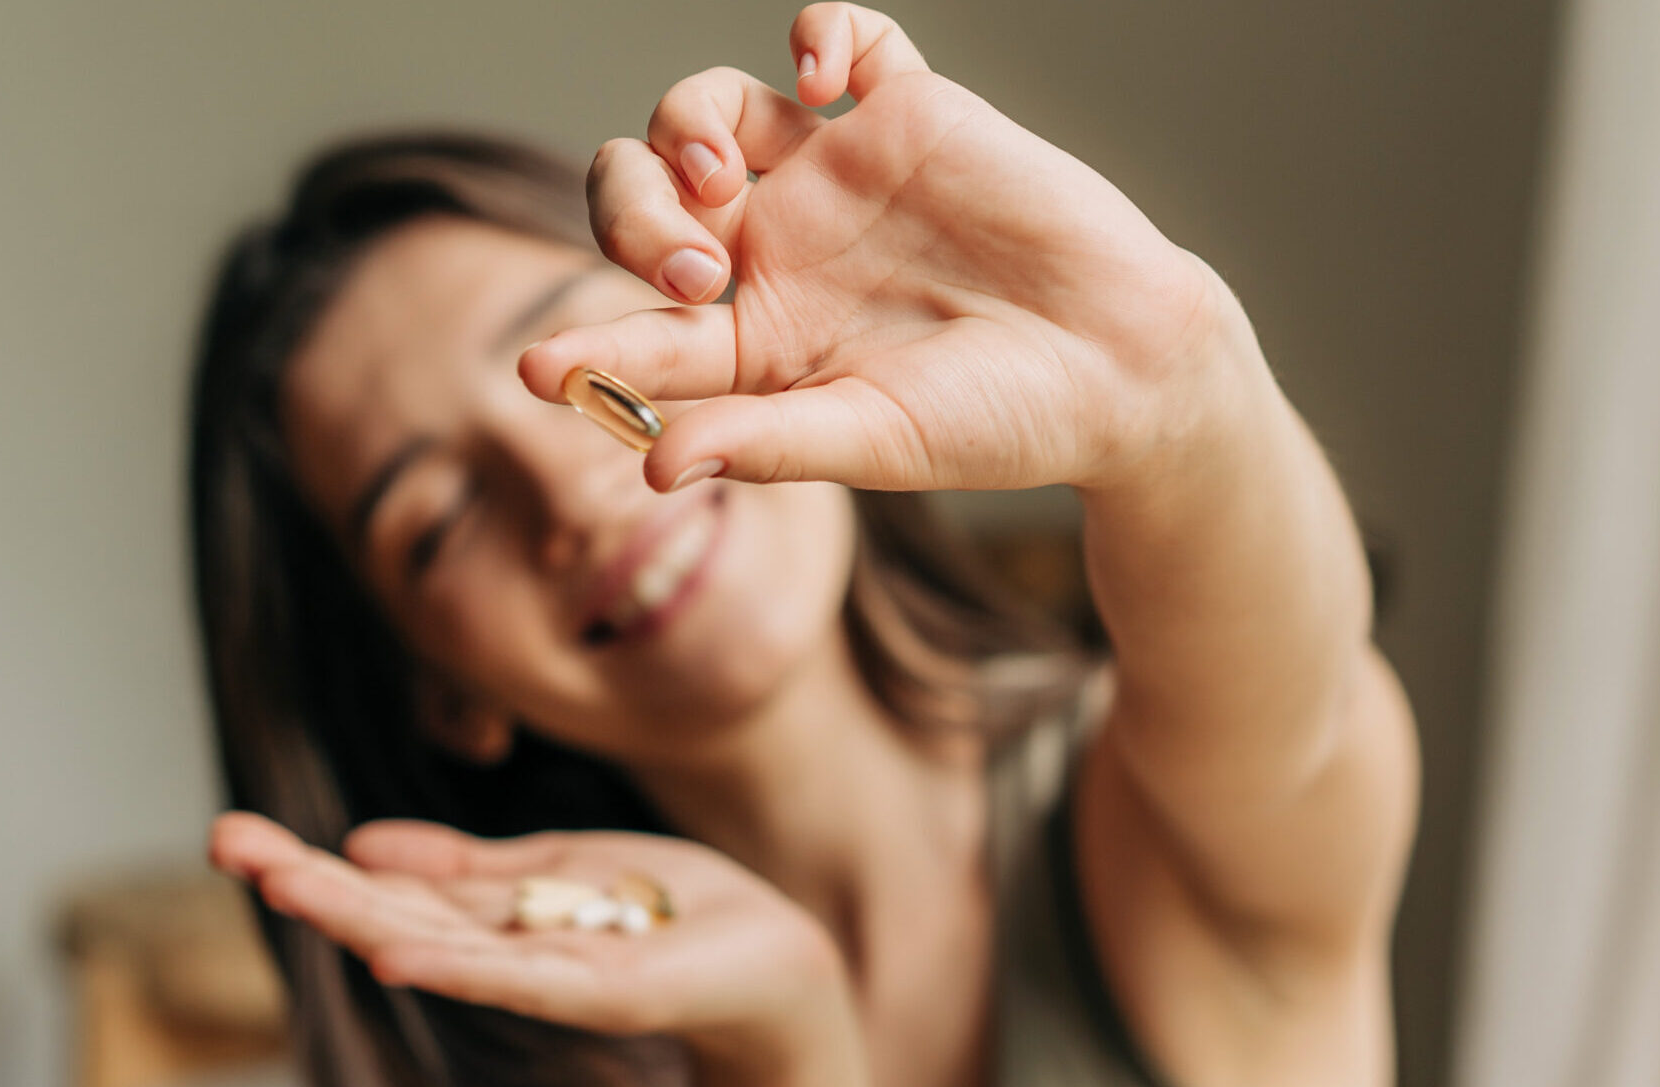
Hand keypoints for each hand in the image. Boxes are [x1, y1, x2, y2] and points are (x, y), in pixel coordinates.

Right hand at [207, 812, 854, 1061]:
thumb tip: (364, 844)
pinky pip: (514, 976)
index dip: (310, 861)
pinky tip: (391, 949)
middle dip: (305, 879)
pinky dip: (452, 962)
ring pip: (434, 940)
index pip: (383, 885)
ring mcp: (544, 974)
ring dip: (354, 913)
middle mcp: (501, 950)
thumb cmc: (672, 913)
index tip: (232, 835)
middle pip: (388, 910)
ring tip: (281, 883)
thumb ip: (467, 865)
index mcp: (490, 916)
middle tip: (221, 843)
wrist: (774, 957)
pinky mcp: (599, 990)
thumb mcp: (557, 868)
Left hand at [518, 3, 1249, 494]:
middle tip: (692, 270)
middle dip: (631, 218)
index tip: (536, 370)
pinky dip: (821, 31)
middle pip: (644, 196)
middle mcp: (775, 248)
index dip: (584, 347)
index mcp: (753, 339)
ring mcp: (835, 175)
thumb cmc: (999, 421)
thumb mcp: (874, 442)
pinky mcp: (907, 114)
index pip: (641, 330)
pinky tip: (825, 72)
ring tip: (722, 178)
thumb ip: (764, 444)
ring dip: (683, 127)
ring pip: (708, 111)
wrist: (1123, 369)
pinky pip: (843, 42)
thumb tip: (652, 469)